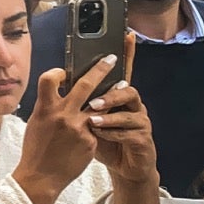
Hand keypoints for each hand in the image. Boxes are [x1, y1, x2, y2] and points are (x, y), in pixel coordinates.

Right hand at [12, 55, 119, 203]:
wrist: (41, 177)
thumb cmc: (36, 149)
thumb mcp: (37, 123)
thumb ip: (49, 107)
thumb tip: (60, 93)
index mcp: (45, 109)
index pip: (50, 79)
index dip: (57, 72)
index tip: (64, 72)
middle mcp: (63, 116)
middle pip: (85, 85)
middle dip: (100, 69)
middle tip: (110, 59)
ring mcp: (79, 128)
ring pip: (100, 104)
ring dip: (111, 93)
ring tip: (121, 84)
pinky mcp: (91, 141)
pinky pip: (99, 126)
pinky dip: (102, 121)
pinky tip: (106, 122)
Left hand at [84, 37, 159, 195]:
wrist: (122, 168)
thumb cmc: (102, 142)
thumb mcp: (86, 120)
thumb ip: (79, 102)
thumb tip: (61, 82)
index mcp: (116, 98)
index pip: (121, 73)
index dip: (126, 54)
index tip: (126, 35)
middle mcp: (131, 106)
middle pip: (124, 87)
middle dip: (109, 90)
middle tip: (91, 98)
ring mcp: (139, 121)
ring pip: (130, 109)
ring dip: (109, 113)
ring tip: (91, 120)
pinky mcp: (143, 140)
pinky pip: (130, 133)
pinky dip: (113, 133)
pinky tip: (101, 135)